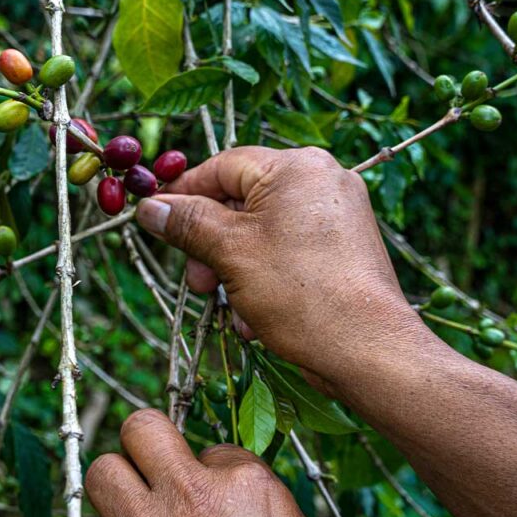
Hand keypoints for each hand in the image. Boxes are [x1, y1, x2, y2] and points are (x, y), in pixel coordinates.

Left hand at [51, 409, 343, 516]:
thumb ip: (243, 481)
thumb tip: (209, 465)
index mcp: (234, 485)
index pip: (198, 434)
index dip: (179, 447)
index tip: (179, 464)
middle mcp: (184, 501)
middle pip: (133, 432)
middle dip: (141, 454)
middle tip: (152, 483)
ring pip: (97, 476)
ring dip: (113, 493)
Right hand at [135, 146, 423, 386]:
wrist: (367, 350)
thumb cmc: (301, 293)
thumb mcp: (230, 252)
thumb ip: (187, 223)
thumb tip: (149, 207)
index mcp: (297, 167)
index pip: (224, 166)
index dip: (185, 193)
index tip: (157, 221)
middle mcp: (322, 181)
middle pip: (242, 202)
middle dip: (211, 245)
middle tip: (196, 281)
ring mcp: (337, 216)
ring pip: (262, 233)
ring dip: (234, 270)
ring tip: (231, 306)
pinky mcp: (344, 250)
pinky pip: (288, 253)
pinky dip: (265, 280)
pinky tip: (256, 318)